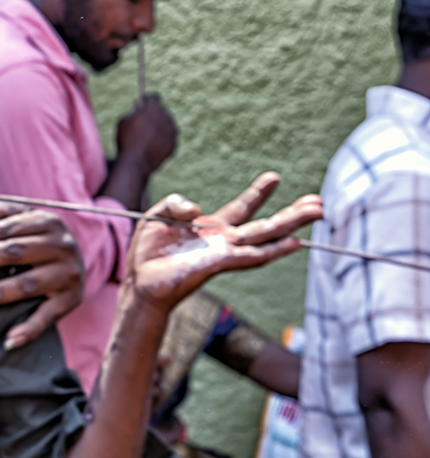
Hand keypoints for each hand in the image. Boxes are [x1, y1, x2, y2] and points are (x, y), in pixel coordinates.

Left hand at [0, 203, 84, 350]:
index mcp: (48, 222)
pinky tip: (8, 340)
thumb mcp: (24, 219)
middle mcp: (62, 247)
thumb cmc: (38, 239)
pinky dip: (29, 329)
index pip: (10, 228)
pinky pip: (48, 317)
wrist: (75, 263)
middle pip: (17, 252)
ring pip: (29, 284)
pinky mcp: (71, 300)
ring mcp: (68, 275)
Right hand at [115, 93, 177, 174]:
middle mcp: (167, 117)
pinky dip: (161, 140)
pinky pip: (168, 139)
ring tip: (144, 137)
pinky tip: (149, 146)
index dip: (147, 100)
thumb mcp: (124, 121)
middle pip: (161, 111)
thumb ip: (133, 110)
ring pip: (166, 125)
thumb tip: (139, 104)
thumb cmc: (127, 139)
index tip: (142, 103)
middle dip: (153, 114)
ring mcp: (172, 132)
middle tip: (142, 122)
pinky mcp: (173, 144)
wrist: (136, 162)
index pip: (154, 97)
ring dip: (158, 128)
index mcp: (154, 108)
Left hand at [127, 173, 322, 310]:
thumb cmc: (149, 251)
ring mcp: (224, 253)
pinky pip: (248, 257)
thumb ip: (175, 204)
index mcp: (213, 227)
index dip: (258, 193)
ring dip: (291, 227)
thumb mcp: (157, 215)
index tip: (275, 177)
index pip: (242, 208)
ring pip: (264, 239)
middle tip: (319, 202)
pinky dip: (270, 250)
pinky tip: (292, 243)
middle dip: (293, 214)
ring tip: (317, 213)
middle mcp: (224, 241)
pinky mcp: (216, 265)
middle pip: (265, 225)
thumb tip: (195, 209)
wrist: (139, 280)